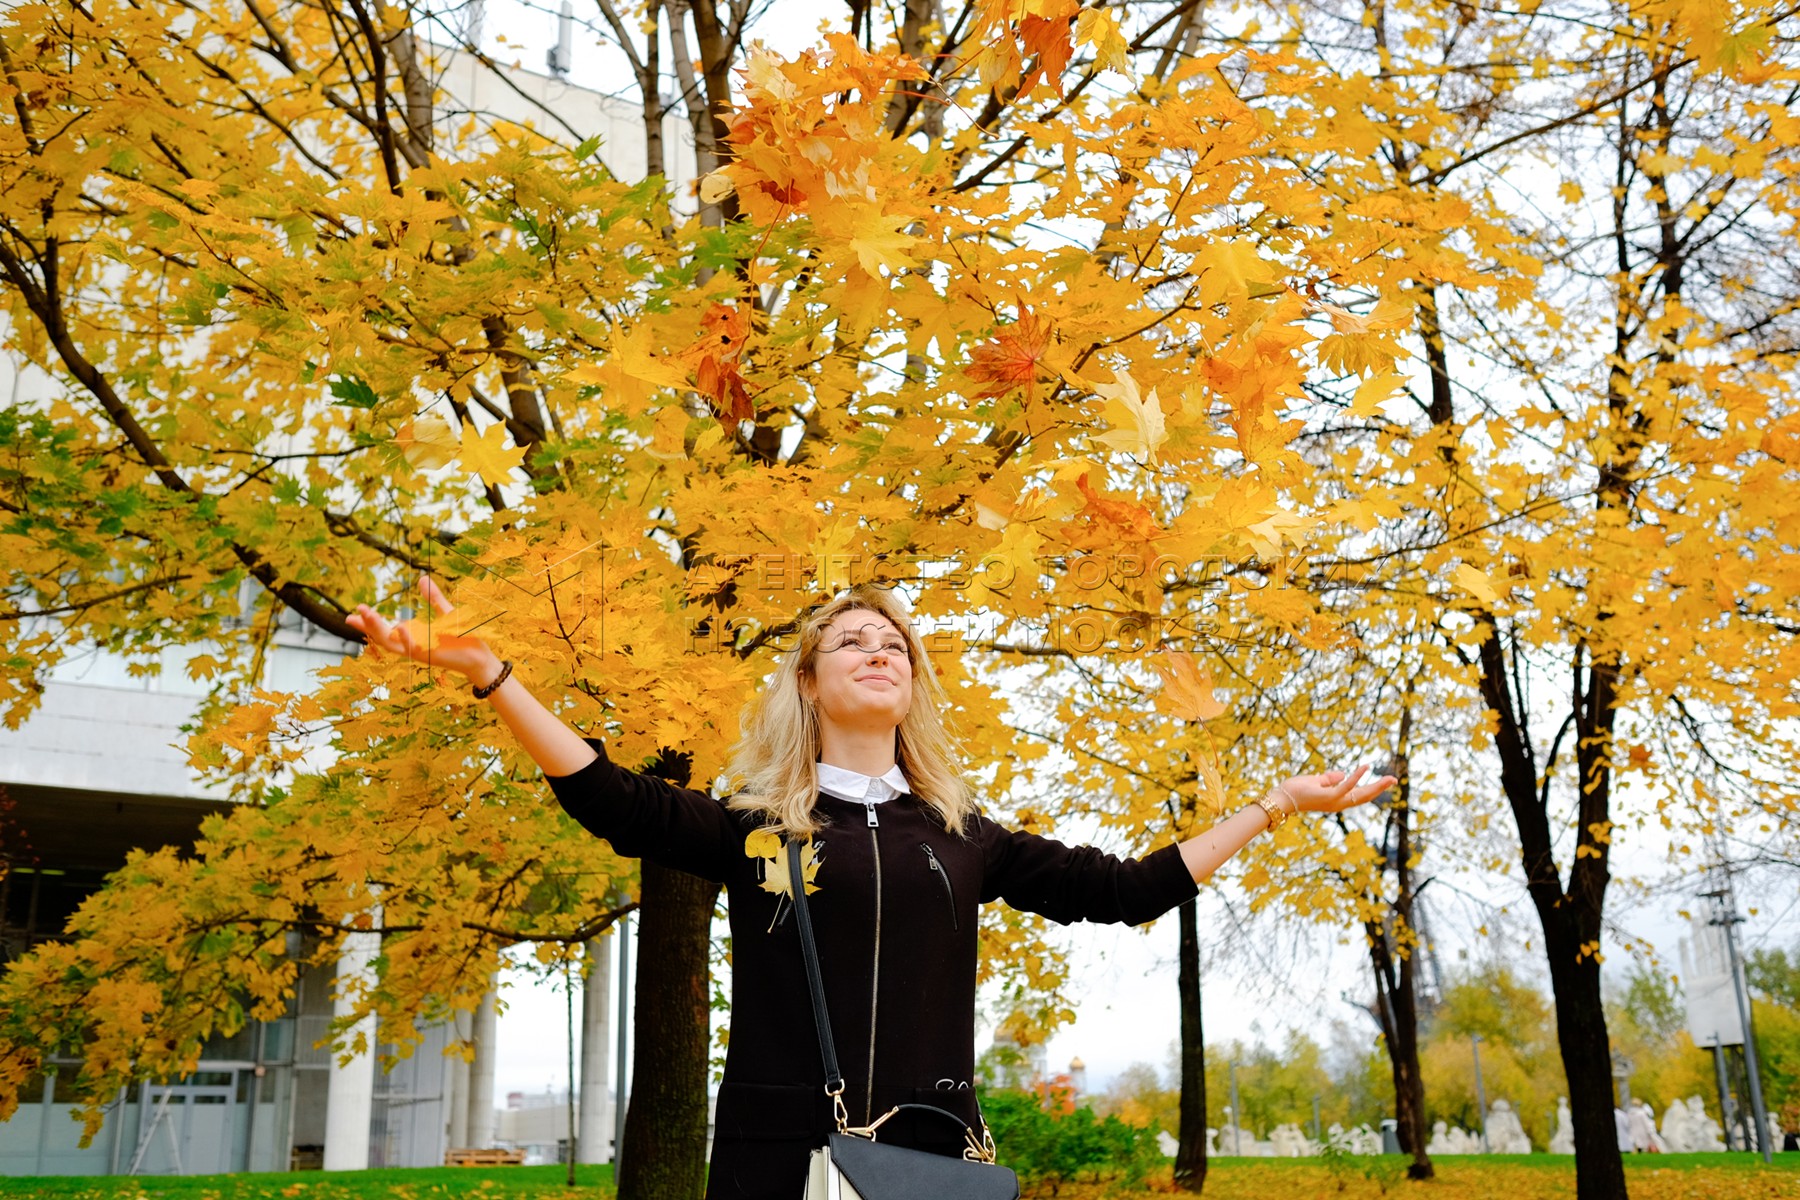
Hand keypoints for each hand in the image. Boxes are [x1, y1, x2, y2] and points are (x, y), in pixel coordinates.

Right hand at [345, 575, 501, 683]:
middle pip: (382, 638)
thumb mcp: (445, 613)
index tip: (351, 615)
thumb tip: (422, 578)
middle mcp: (413, 646)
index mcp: (413, 637)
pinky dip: (406, 639)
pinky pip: (415, 649)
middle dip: (367, 626)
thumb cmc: (463, 637)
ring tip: (365, 615)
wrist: (480, 657)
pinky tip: (398, 627)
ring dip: (378, 630)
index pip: (385, 630)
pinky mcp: (432, 656)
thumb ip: (433, 598)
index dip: (368, 624)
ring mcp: (420, 652)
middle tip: (350, 616)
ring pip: (393, 644)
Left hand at [1273, 765, 1396, 815]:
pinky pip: (1346, 787)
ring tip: (1389, 778)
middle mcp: (1339, 803)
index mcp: (1337, 799)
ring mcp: (1335, 801)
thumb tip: (1343, 774)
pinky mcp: (1328, 797)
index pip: (1359, 794)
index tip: (1386, 781)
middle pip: (1365, 796)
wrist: (1283, 798)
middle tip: (1395, 779)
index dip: (1373, 788)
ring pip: (1360, 795)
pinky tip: (1364, 767)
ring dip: (1376, 786)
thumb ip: (1330, 778)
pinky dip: (1356, 777)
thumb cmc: (1298, 790)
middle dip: (1380, 788)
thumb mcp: (1317, 781)